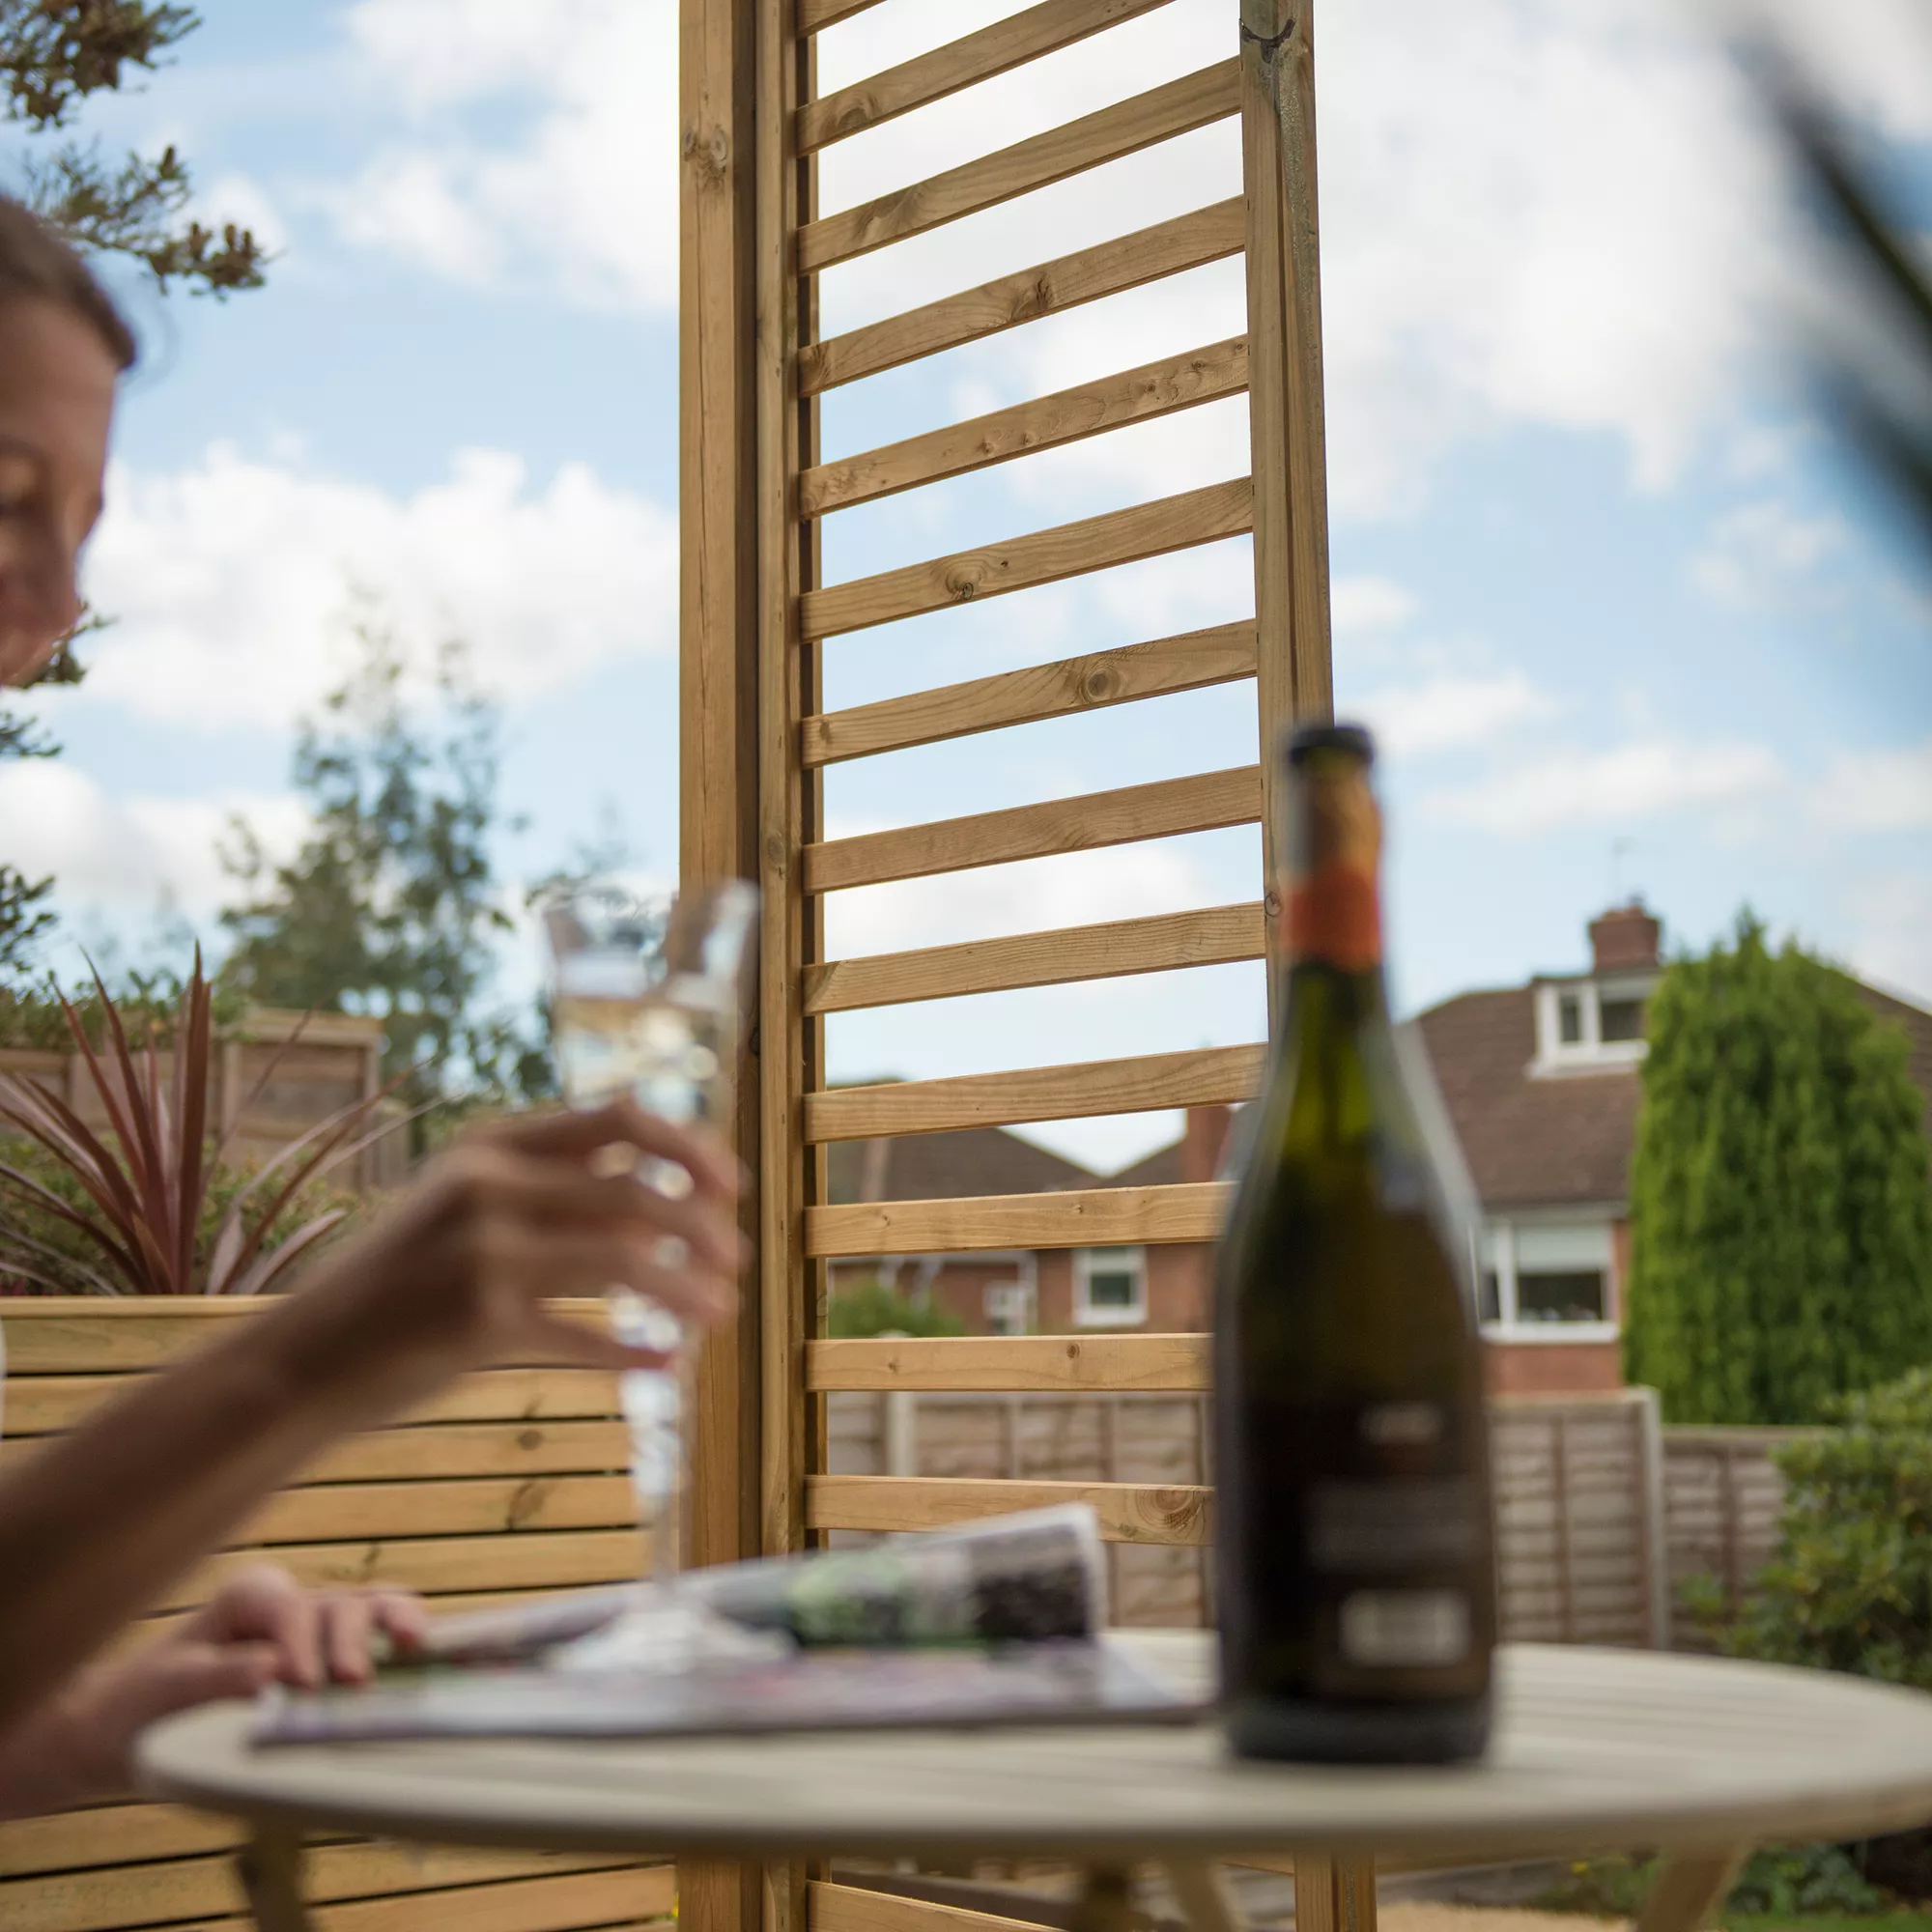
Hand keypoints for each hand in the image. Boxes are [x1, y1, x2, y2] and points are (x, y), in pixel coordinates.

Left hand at [0, 1565, 425, 1818]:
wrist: (134, 1729)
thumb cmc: (146, 1701)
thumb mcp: (167, 1687)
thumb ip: (217, 1676)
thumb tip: (271, 1671)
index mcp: (252, 1597)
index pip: (289, 1609)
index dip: (299, 1643)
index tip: (297, 1685)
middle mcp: (294, 1606)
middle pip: (340, 1605)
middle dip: (352, 1639)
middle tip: (352, 1683)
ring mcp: (321, 1631)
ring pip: (372, 1611)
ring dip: (393, 1627)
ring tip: (413, 1648)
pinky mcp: (336, 1661)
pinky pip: (382, 1644)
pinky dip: (408, 1645)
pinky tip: (432, 1656)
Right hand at [268, 1099, 746, 1422]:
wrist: (300, 1362)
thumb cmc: (399, 1289)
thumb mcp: (467, 1213)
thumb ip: (554, 1197)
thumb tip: (665, 1203)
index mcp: (492, 1145)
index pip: (619, 1119)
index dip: (688, 1147)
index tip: (730, 1187)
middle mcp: (489, 1184)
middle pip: (636, 1191)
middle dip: (701, 1229)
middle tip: (735, 1264)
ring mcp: (482, 1250)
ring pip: (625, 1261)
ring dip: (684, 1291)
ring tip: (719, 1317)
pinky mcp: (478, 1320)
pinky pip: (584, 1335)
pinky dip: (633, 1353)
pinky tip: (664, 1367)